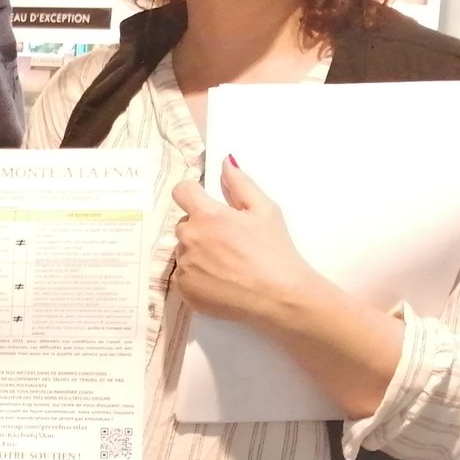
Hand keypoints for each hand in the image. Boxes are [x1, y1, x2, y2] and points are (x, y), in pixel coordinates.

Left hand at [171, 157, 322, 327]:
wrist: (278, 297)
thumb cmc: (275, 252)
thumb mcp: (265, 210)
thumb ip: (240, 183)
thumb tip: (225, 162)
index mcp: (208, 215)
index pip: (182, 191)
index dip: (192, 193)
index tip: (203, 202)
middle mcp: (190, 239)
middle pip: (185, 224)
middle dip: (201, 227)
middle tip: (227, 241)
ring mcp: (185, 266)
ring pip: (184, 250)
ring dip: (198, 252)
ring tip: (227, 264)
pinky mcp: (184, 290)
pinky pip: (183, 275)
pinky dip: (196, 276)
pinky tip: (220, 280)